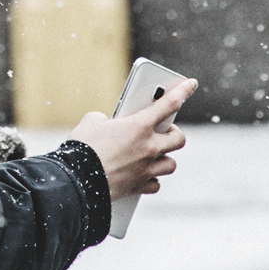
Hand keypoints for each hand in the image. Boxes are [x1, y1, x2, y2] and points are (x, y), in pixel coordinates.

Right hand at [69, 79, 196, 200]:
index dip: (183, 90)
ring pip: (170, 164)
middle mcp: (148, 148)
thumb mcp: (92, 122)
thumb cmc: (83, 148)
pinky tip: (142, 174)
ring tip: (152, 154)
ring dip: (163, 158)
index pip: (169, 103)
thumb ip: (106, 119)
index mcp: (139, 126)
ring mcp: (146, 169)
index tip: (191, 83)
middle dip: (173, 134)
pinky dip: (150, 179)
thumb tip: (106, 124)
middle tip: (163, 131)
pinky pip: (155, 183)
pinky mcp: (139, 186)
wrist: (76, 181)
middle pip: (179, 139)